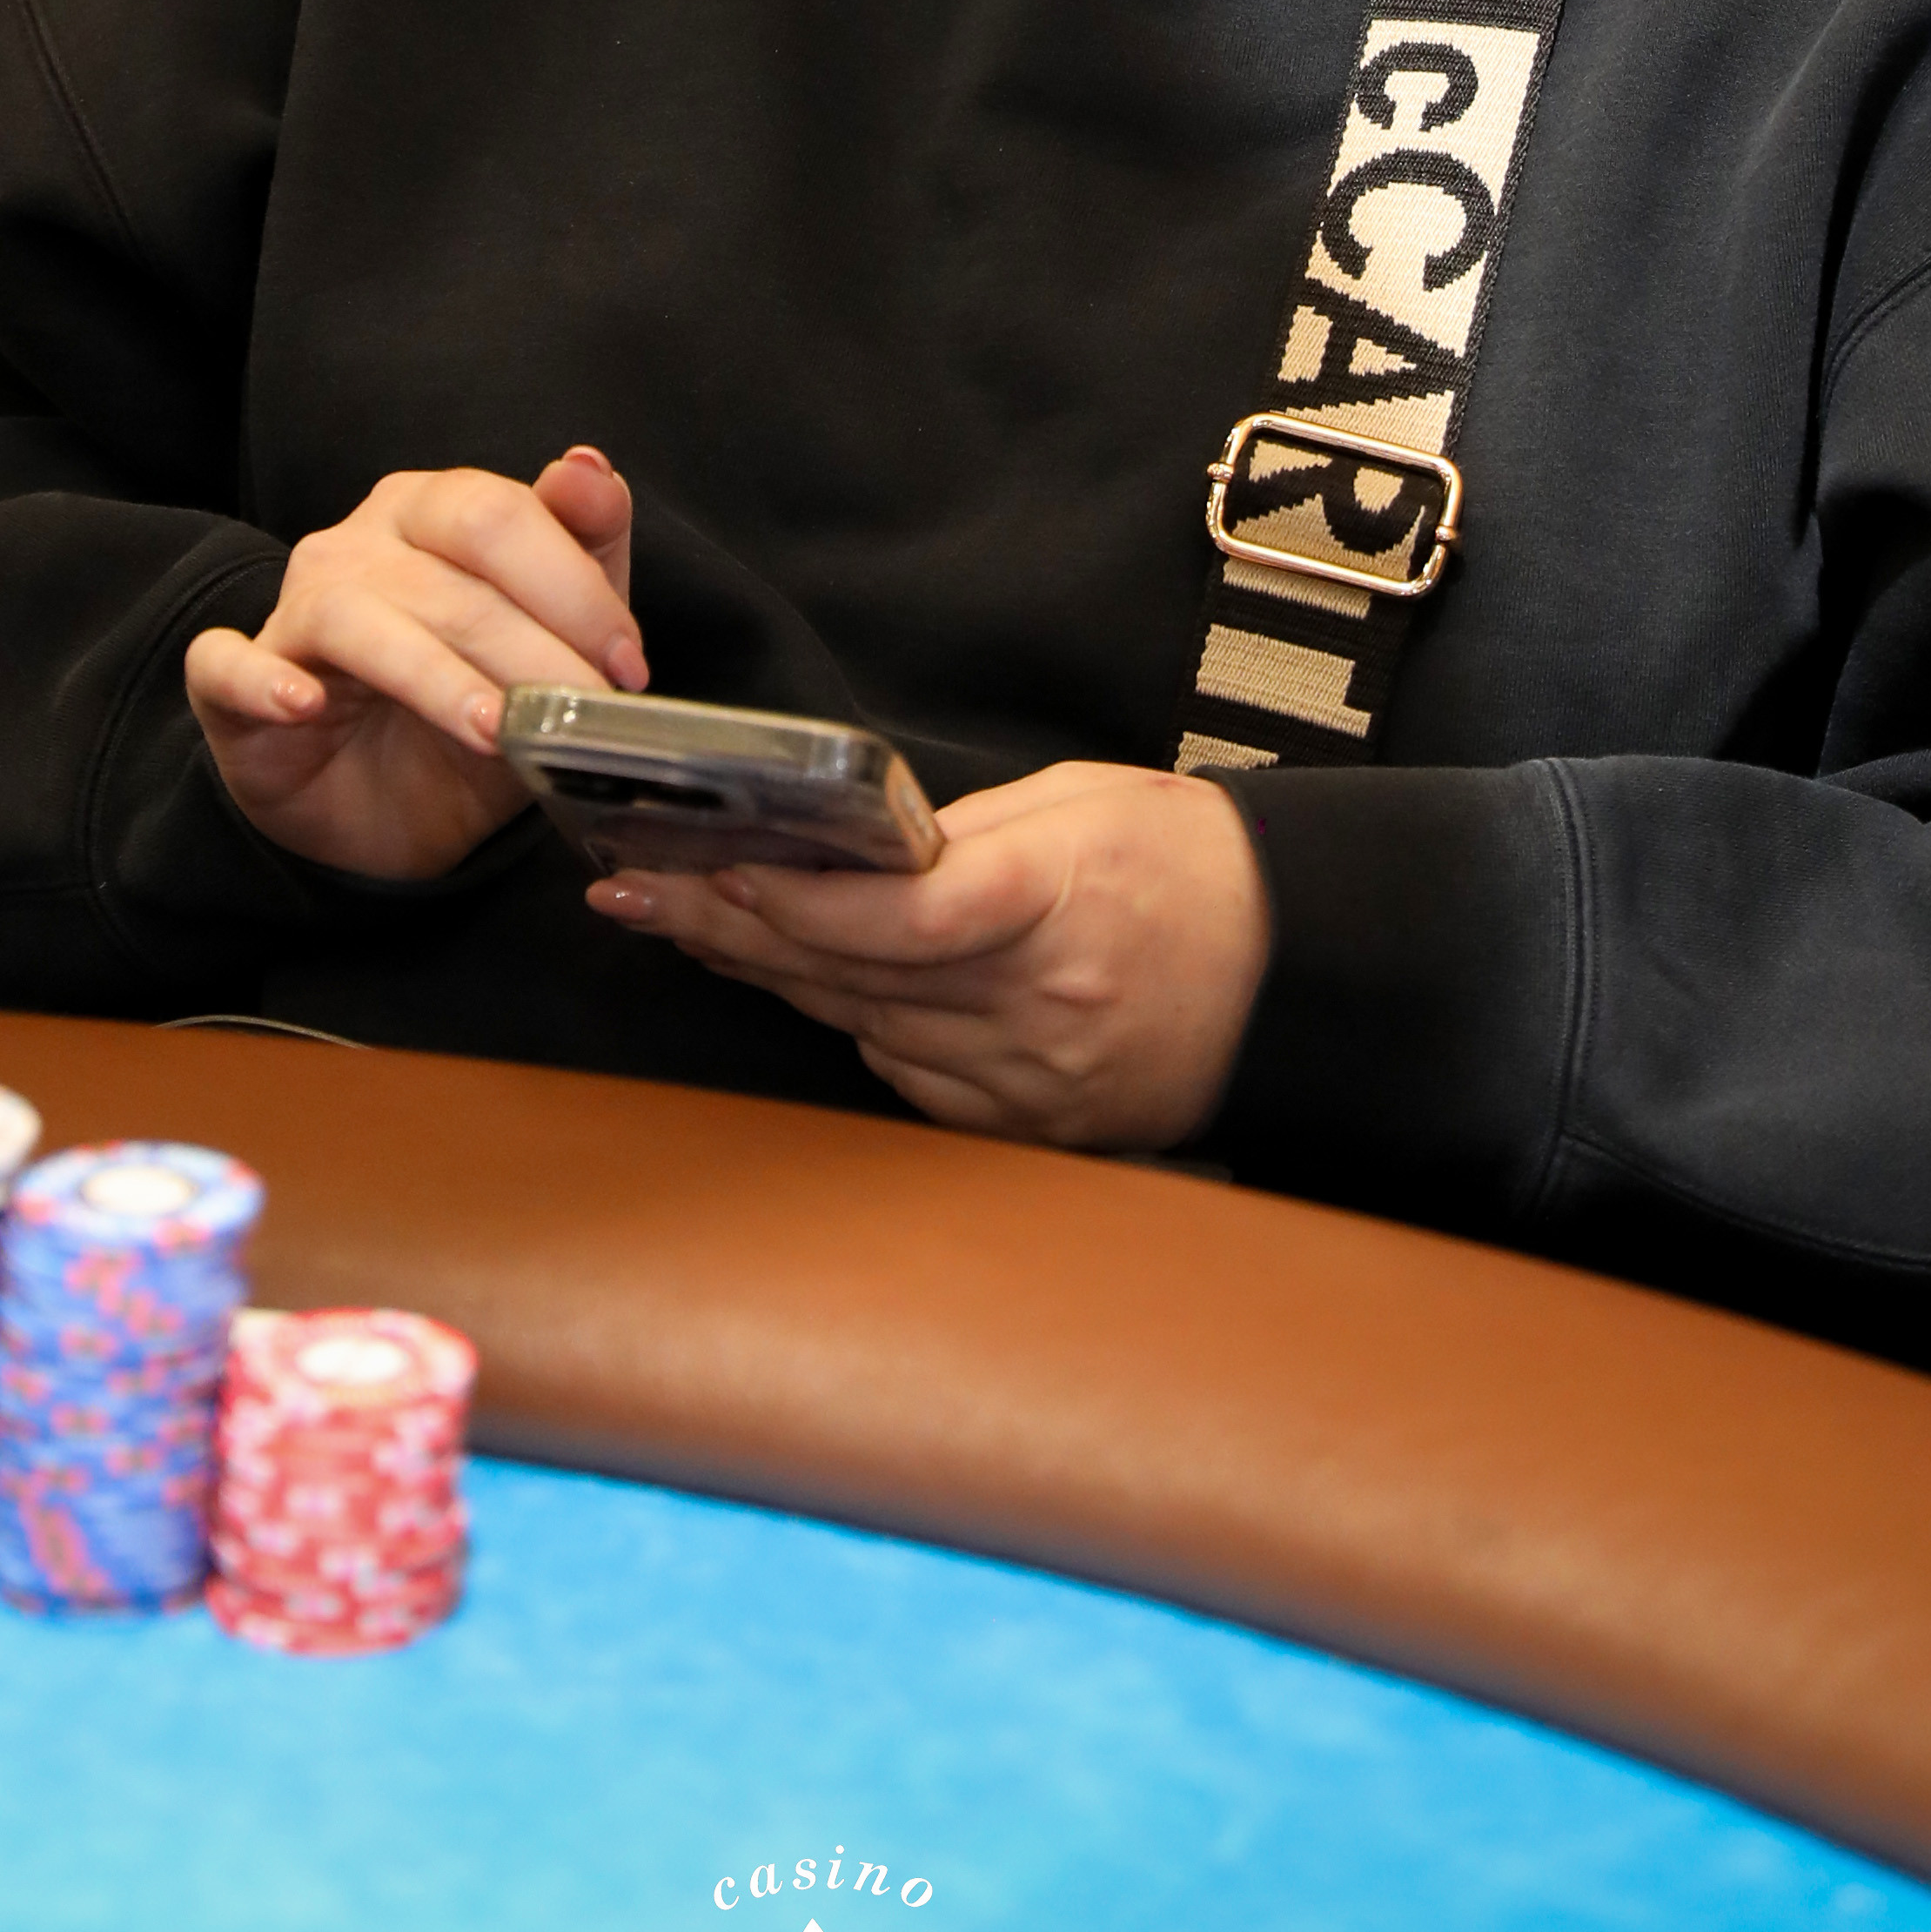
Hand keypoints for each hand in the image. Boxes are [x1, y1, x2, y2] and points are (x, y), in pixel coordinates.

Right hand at [186, 446, 642, 884]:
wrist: (379, 812)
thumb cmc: (466, 709)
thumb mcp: (548, 644)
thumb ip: (585, 550)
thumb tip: (589, 464)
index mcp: (433, 511)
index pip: (503, 514)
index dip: (575, 587)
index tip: (628, 665)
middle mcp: (358, 543)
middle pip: (445, 562)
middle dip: (528, 638)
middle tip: (583, 708)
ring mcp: (291, 609)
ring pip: (356, 616)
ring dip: (434, 675)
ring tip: (495, 731)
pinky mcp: (230, 684)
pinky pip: (229, 666)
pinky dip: (263, 680)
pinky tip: (304, 704)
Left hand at [588, 761, 1270, 1156]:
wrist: (1296, 969)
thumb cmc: (1190, 864)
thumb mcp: (1082, 803)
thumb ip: (963, 833)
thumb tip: (846, 848)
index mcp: (1058, 903)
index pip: (897, 918)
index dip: (789, 902)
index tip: (703, 870)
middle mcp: (1041, 1007)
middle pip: (853, 977)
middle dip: (732, 931)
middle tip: (635, 893)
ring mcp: (1036, 1082)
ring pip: (865, 1030)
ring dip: (772, 979)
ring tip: (684, 926)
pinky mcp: (1035, 1127)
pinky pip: (911, 1077)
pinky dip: (854, 1027)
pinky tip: (798, 984)